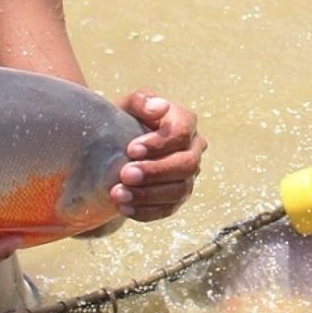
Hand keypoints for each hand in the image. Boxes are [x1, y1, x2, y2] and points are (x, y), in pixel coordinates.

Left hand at [112, 90, 205, 222]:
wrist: (118, 148)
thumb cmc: (126, 121)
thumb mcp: (129, 106)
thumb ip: (142, 101)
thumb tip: (158, 108)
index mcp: (186, 122)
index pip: (182, 133)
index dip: (159, 144)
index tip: (131, 150)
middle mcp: (194, 150)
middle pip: (187, 165)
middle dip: (155, 171)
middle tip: (125, 174)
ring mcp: (188, 177)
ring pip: (179, 190)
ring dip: (148, 195)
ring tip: (118, 194)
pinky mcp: (177, 198)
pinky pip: (169, 209)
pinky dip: (146, 211)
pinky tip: (124, 208)